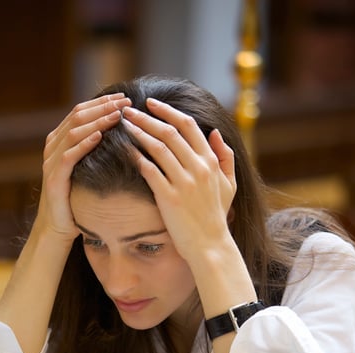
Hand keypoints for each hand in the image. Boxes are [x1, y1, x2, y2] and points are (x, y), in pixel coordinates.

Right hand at [35, 93, 130, 244]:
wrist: (58, 227)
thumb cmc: (76, 198)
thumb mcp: (85, 168)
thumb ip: (93, 149)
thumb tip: (119, 130)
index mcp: (59, 140)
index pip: (80, 111)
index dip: (102, 102)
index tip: (124, 97)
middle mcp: (52, 147)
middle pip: (77, 116)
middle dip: (103, 106)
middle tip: (125, 101)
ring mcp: (51, 162)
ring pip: (73, 132)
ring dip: (97, 121)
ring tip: (117, 115)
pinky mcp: (53, 179)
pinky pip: (68, 156)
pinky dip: (84, 144)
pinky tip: (100, 136)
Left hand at [120, 99, 236, 262]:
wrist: (210, 245)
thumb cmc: (216, 216)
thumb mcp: (229, 184)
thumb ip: (225, 157)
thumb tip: (215, 133)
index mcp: (210, 161)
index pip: (188, 125)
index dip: (168, 111)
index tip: (152, 104)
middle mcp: (198, 168)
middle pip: (170, 132)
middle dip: (147, 118)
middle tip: (129, 110)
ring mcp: (184, 182)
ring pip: (158, 147)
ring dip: (139, 132)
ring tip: (124, 124)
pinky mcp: (169, 197)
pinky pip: (149, 170)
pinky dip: (136, 157)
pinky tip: (124, 149)